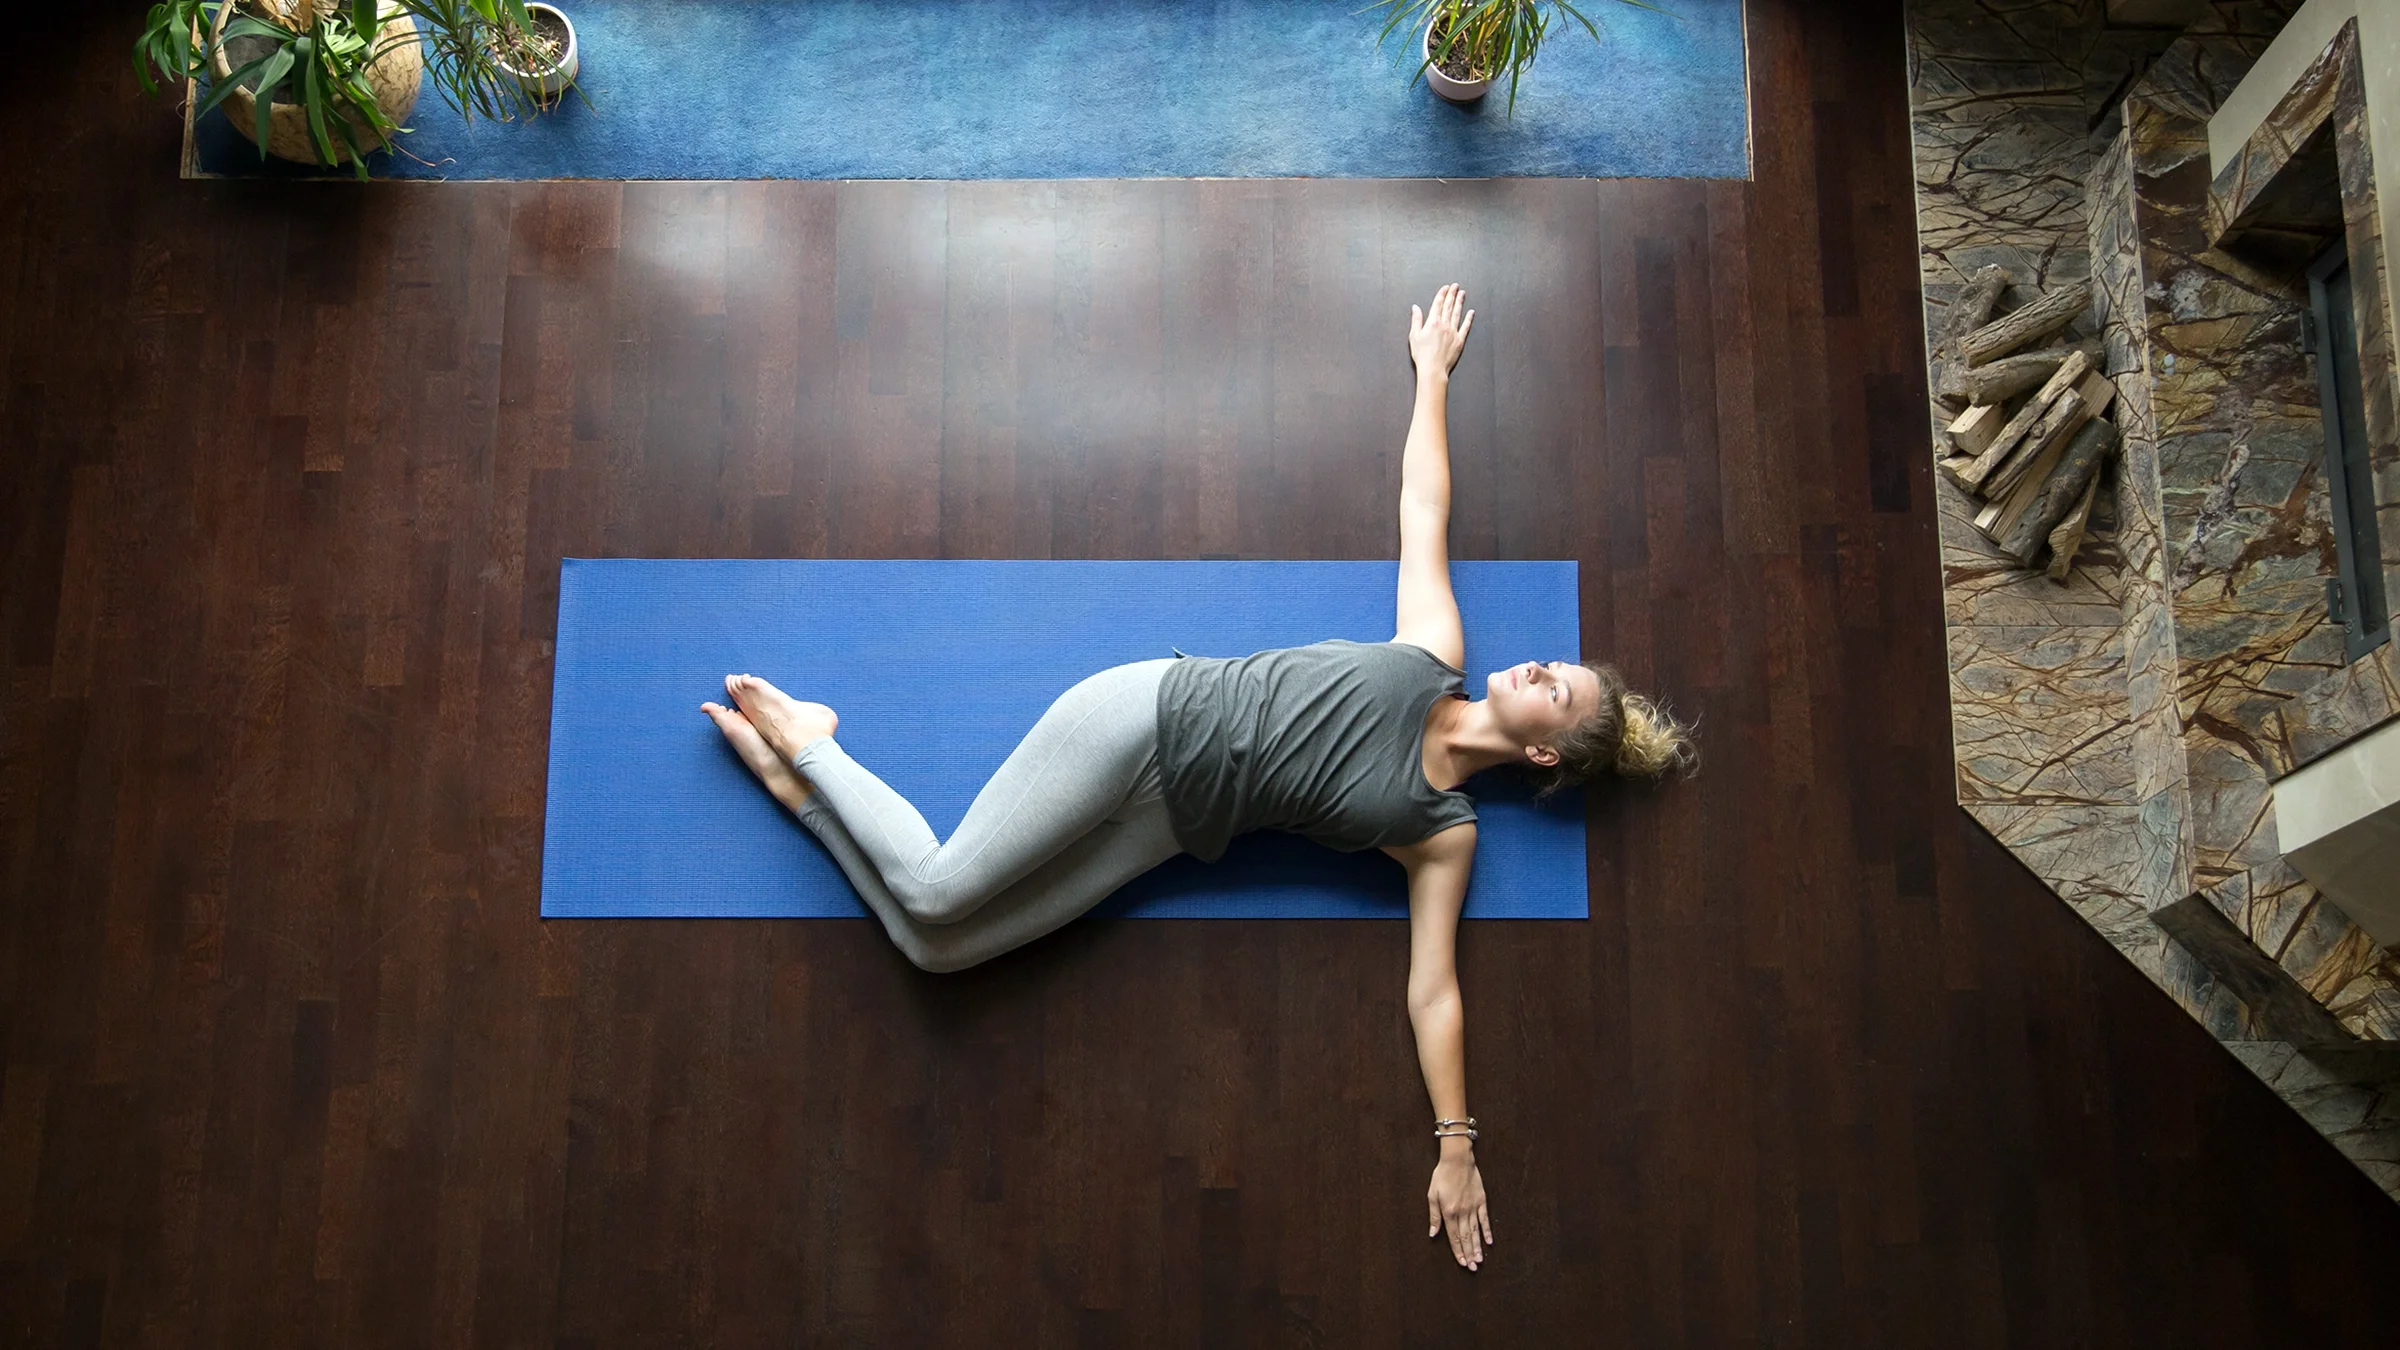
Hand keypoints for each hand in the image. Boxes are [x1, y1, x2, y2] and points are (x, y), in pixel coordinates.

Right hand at [1408, 283, 1474, 376]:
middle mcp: (1444, 325)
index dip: (1442, 294)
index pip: (1438, 304)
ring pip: (1457, 313)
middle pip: (1449, 306)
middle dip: (1452, 294)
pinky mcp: (1459, 340)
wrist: (1433, 369)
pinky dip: (1469, 319)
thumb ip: (1416, 320)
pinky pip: (1465, 327)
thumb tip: (1415, 307)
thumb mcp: (1414, 336)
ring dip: (1460, 302)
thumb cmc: (1422, 355)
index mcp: (1433, 322)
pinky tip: (1471, 312)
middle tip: (1456, 286)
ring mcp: (1453, 332)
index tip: (1446, 288)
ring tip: (1462, 294)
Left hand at [1427, 1151, 1491, 1269]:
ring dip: (1477, 1246)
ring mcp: (1473, 1207)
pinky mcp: (1481, 1201)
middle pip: (1466, 1237)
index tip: (1462, 1263)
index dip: (1458, 1251)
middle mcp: (1462, 1212)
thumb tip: (1433, 1234)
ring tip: (1480, 1260)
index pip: (1454, 1237)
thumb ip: (1434, 1216)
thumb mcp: (1432, 1195)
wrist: (1457, 1159)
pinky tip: (1489, 1242)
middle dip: (1469, 1254)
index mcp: (1449, 1212)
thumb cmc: (1442, 1176)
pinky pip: (1485, 1219)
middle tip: (1473, 1268)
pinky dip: (1487, 1231)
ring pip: (1476, 1231)